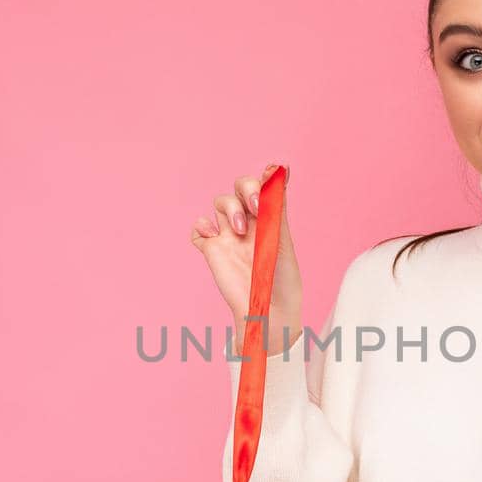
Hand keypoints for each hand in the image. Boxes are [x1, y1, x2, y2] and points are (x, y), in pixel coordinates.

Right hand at [189, 163, 303, 357]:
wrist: (267, 311)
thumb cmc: (281, 280)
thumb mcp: (282, 240)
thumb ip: (277, 208)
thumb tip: (280, 171)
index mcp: (270, 218)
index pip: (264, 186)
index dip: (266, 175)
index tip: (274, 170)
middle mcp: (249, 223)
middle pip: (239, 188)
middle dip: (246, 188)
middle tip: (255, 205)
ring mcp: (229, 235)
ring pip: (220, 203)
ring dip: (229, 209)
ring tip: (240, 231)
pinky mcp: (212, 250)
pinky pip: (199, 229)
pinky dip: (202, 226)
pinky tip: (214, 237)